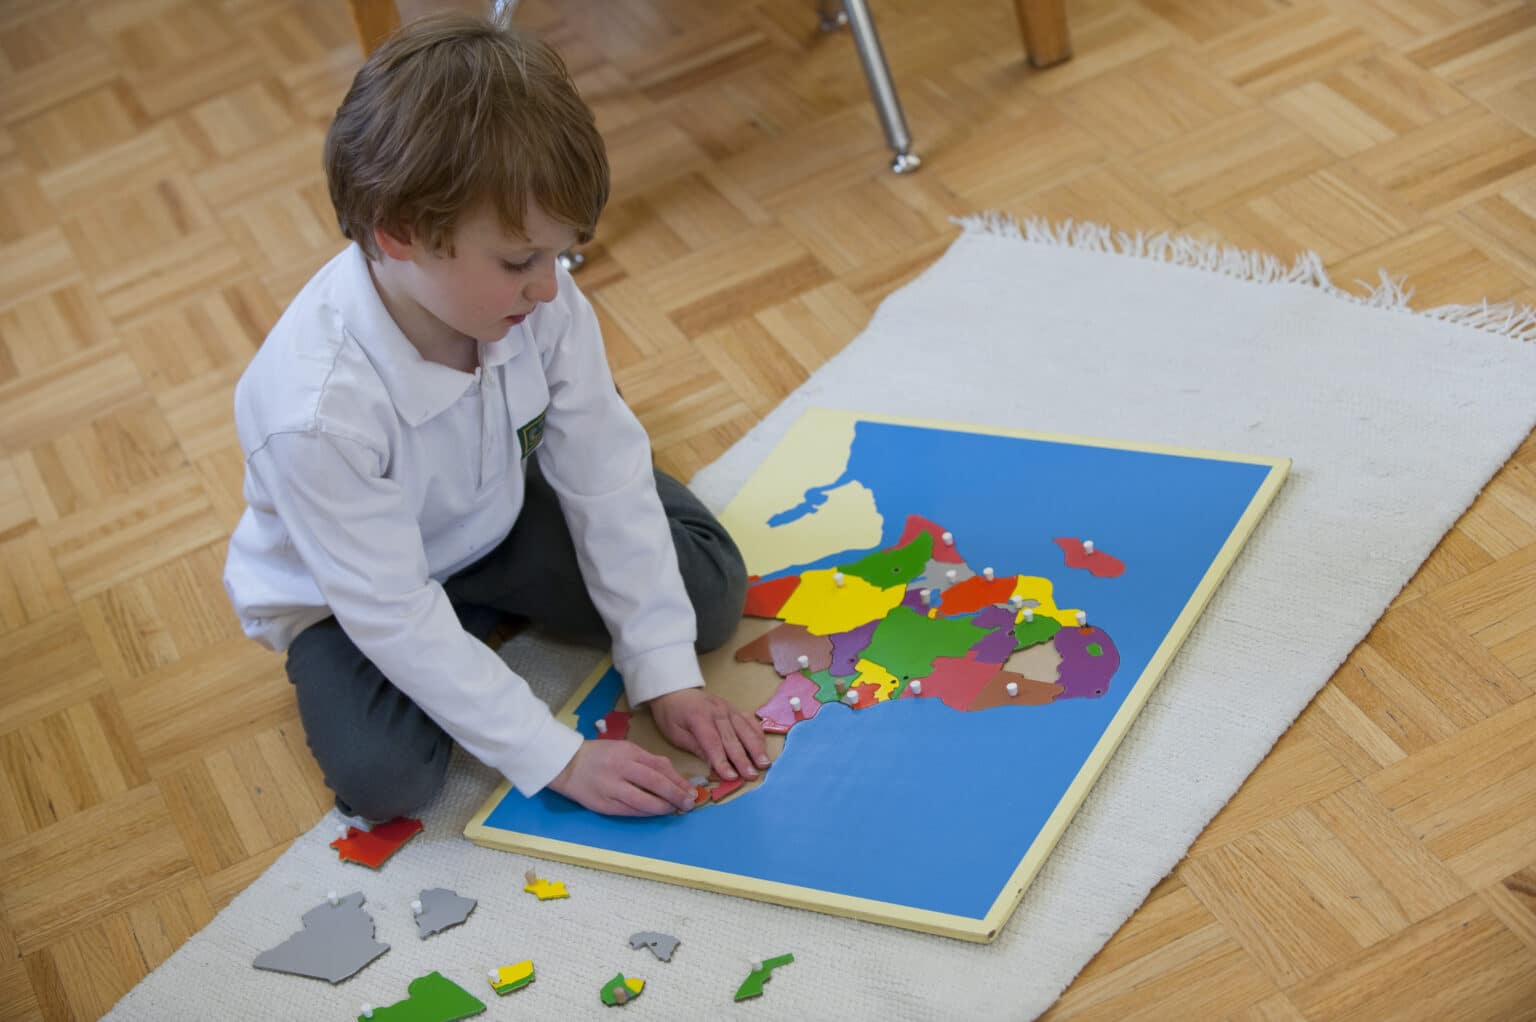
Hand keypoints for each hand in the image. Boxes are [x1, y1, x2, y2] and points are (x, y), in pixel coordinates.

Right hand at [546, 740, 696, 815]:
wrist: (567, 765)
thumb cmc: (600, 755)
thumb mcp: (625, 748)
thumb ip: (648, 760)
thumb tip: (674, 777)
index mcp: (628, 752)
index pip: (660, 766)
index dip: (678, 780)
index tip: (691, 790)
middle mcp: (620, 769)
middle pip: (655, 783)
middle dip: (675, 795)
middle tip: (688, 803)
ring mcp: (611, 788)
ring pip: (643, 802)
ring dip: (662, 808)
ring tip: (673, 810)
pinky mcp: (604, 805)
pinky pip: (630, 811)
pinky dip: (646, 813)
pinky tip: (655, 813)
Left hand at [648, 687, 770, 782]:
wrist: (674, 690)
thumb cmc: (671, 715)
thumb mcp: (675, 733)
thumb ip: (696, 748)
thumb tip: (713, 767)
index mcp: (699, 717)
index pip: (713, 743)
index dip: (723, 761)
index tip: (731, 777)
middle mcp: (717, 711)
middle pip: (732, 738)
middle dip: (743, 759)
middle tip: (752, 775)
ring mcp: (728, 708)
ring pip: (745, 729)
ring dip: (756, 747)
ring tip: (764, 763)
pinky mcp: (734, 708)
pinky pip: (749, 721)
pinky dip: (757, 733)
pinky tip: (763, 746)